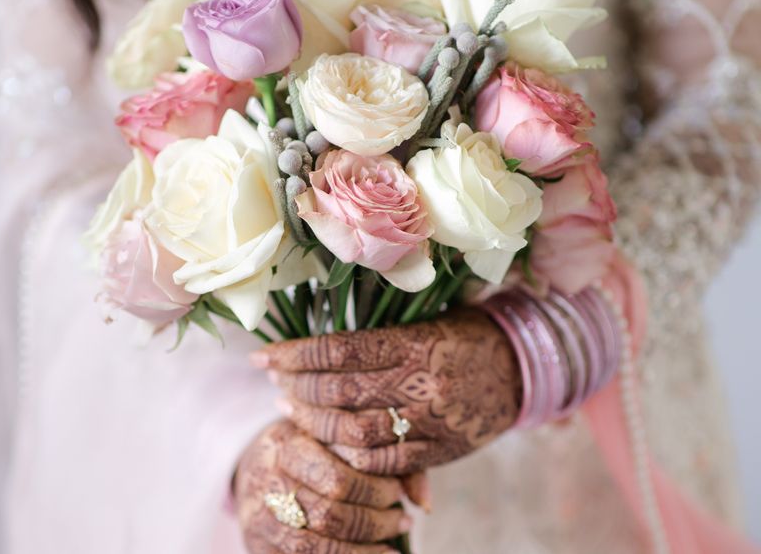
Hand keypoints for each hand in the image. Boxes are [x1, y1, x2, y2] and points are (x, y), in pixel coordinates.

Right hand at [234, 420, 410, 553]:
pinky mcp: (259, 545)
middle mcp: (268, 479)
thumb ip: (384, 459)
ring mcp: (259, 516)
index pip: (337, 477)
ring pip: (315, 546)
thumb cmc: (313, 446)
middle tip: (404, 520)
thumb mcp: (339, 437)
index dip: (375, 490)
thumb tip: (423, 502)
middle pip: (328, 513)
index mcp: (288, 443)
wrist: (258, 465)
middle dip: (374, 522)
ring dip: (362, 552)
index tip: (398, 491)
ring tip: (392, 548)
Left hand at [252, 308, 521, 475]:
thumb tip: (317, 355)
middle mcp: (422, 380)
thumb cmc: (464, 337)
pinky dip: (350, 455)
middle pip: (340, 390)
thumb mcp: (427, 324)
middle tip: (275, 384)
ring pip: (356, 431)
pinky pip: (385, 462)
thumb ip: (378, 343)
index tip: (262, 357)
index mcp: (415, 341)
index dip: (295, 354)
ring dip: (315, 423)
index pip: (341, 349)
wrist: (523, 368)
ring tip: (292, 411)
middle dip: (297, 388)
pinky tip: (331, 442)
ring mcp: (432, 419)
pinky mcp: (441, 450)